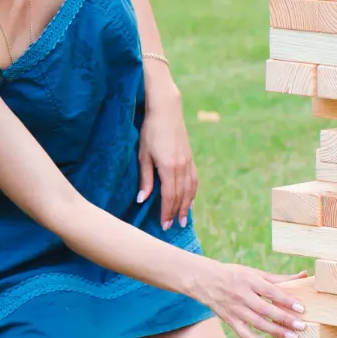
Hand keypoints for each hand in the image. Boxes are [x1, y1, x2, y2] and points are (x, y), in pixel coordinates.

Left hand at [138, 97, 197, 229]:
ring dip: (187, 205)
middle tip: (174, 226)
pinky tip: (191, 200)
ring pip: (190, 189)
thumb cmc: (150, 130)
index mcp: (169, 167)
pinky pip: (194, 179)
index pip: (169, 196)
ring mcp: (188, 162)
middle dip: (177, 212)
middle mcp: (182, 167)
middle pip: (181, 195)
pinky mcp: (190, 157)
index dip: (167, 212)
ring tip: (184, 218)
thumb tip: (142, 200)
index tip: (165, 225)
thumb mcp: (143, 155)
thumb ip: (145, 179)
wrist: (167, 110)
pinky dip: (193, 192)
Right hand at [192, 263, 308, 337]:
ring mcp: (235, 309)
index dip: (286, 300)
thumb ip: (279, 278)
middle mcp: (242, 295)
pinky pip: (244, 334)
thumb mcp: (255, 273)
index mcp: (250, 280)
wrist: (205, 280)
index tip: (301, 308)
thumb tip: (303, 275)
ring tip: (292, 337)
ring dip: (275, 332)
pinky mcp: (230, 320)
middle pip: (265, 310)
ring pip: (257, 323)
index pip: (271, 292)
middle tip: (301, 326)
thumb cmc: (235, 275)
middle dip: (284, 319)